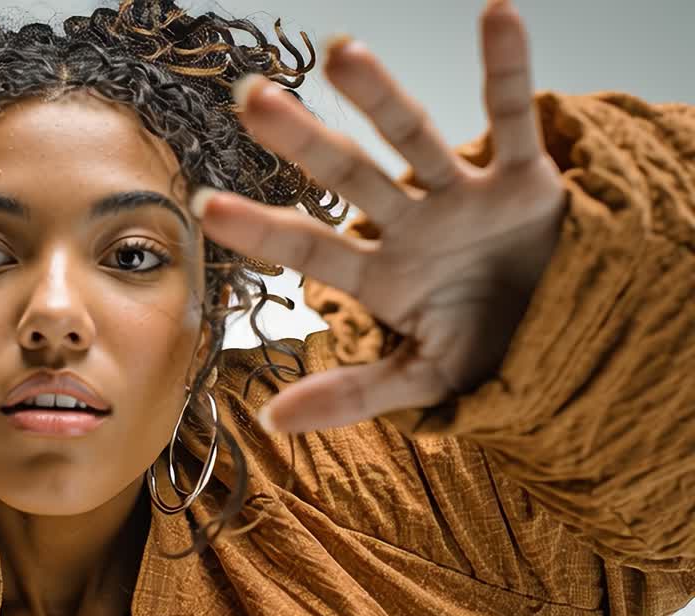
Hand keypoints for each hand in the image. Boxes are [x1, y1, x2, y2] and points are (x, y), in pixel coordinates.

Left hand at [196, 0, 566, 433]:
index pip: (310, 248)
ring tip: (342, 52)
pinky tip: (498, 14)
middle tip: (250, 98)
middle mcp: (409, 223)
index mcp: (380, 274)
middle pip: (349, 176)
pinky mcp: (519, 175)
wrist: (561, 327)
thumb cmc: (481, 345)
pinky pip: (513, 114)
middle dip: (303, 141)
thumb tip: (275, 421)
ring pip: (412, 138)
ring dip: (381, 95)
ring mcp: (459, 193)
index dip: (262, 230)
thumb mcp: (421, 377)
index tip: (206, 207)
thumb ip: (353, 395)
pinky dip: (509, 66)